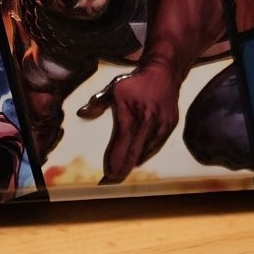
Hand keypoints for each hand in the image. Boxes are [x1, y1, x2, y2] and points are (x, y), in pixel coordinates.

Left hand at [78, 59, 180, 182]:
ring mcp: (162, 125)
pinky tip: (138, 160)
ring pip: (146, 152)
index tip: (106, 175)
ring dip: (133, 163)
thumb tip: (82, 114)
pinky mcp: (170, 126)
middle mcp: (149, 122)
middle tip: (112, 180)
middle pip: (134, 153)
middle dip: (122, 169)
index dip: (114, 161)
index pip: (122, 144)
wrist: (164, 73)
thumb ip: (98, 103)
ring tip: (122, 172)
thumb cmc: (136, 82)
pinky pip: (156, 146)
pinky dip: (146, 154)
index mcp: (132, 114)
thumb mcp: (114, 88)